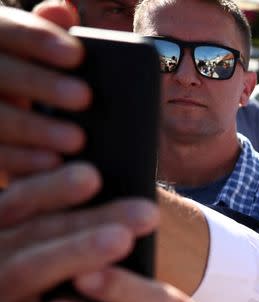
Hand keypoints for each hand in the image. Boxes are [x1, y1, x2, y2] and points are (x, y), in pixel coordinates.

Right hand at [0, 5, 87, 178]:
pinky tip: (53, 163)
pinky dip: (22, 159)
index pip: (3, 30)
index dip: (36, 39)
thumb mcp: (37, 56)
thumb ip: (49, 34)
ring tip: (77, 139)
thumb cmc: (31, 81)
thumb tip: (62, 9)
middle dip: (40, 84)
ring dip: (35, 128)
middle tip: (85, 97)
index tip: (76, 54)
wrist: (7, 121)